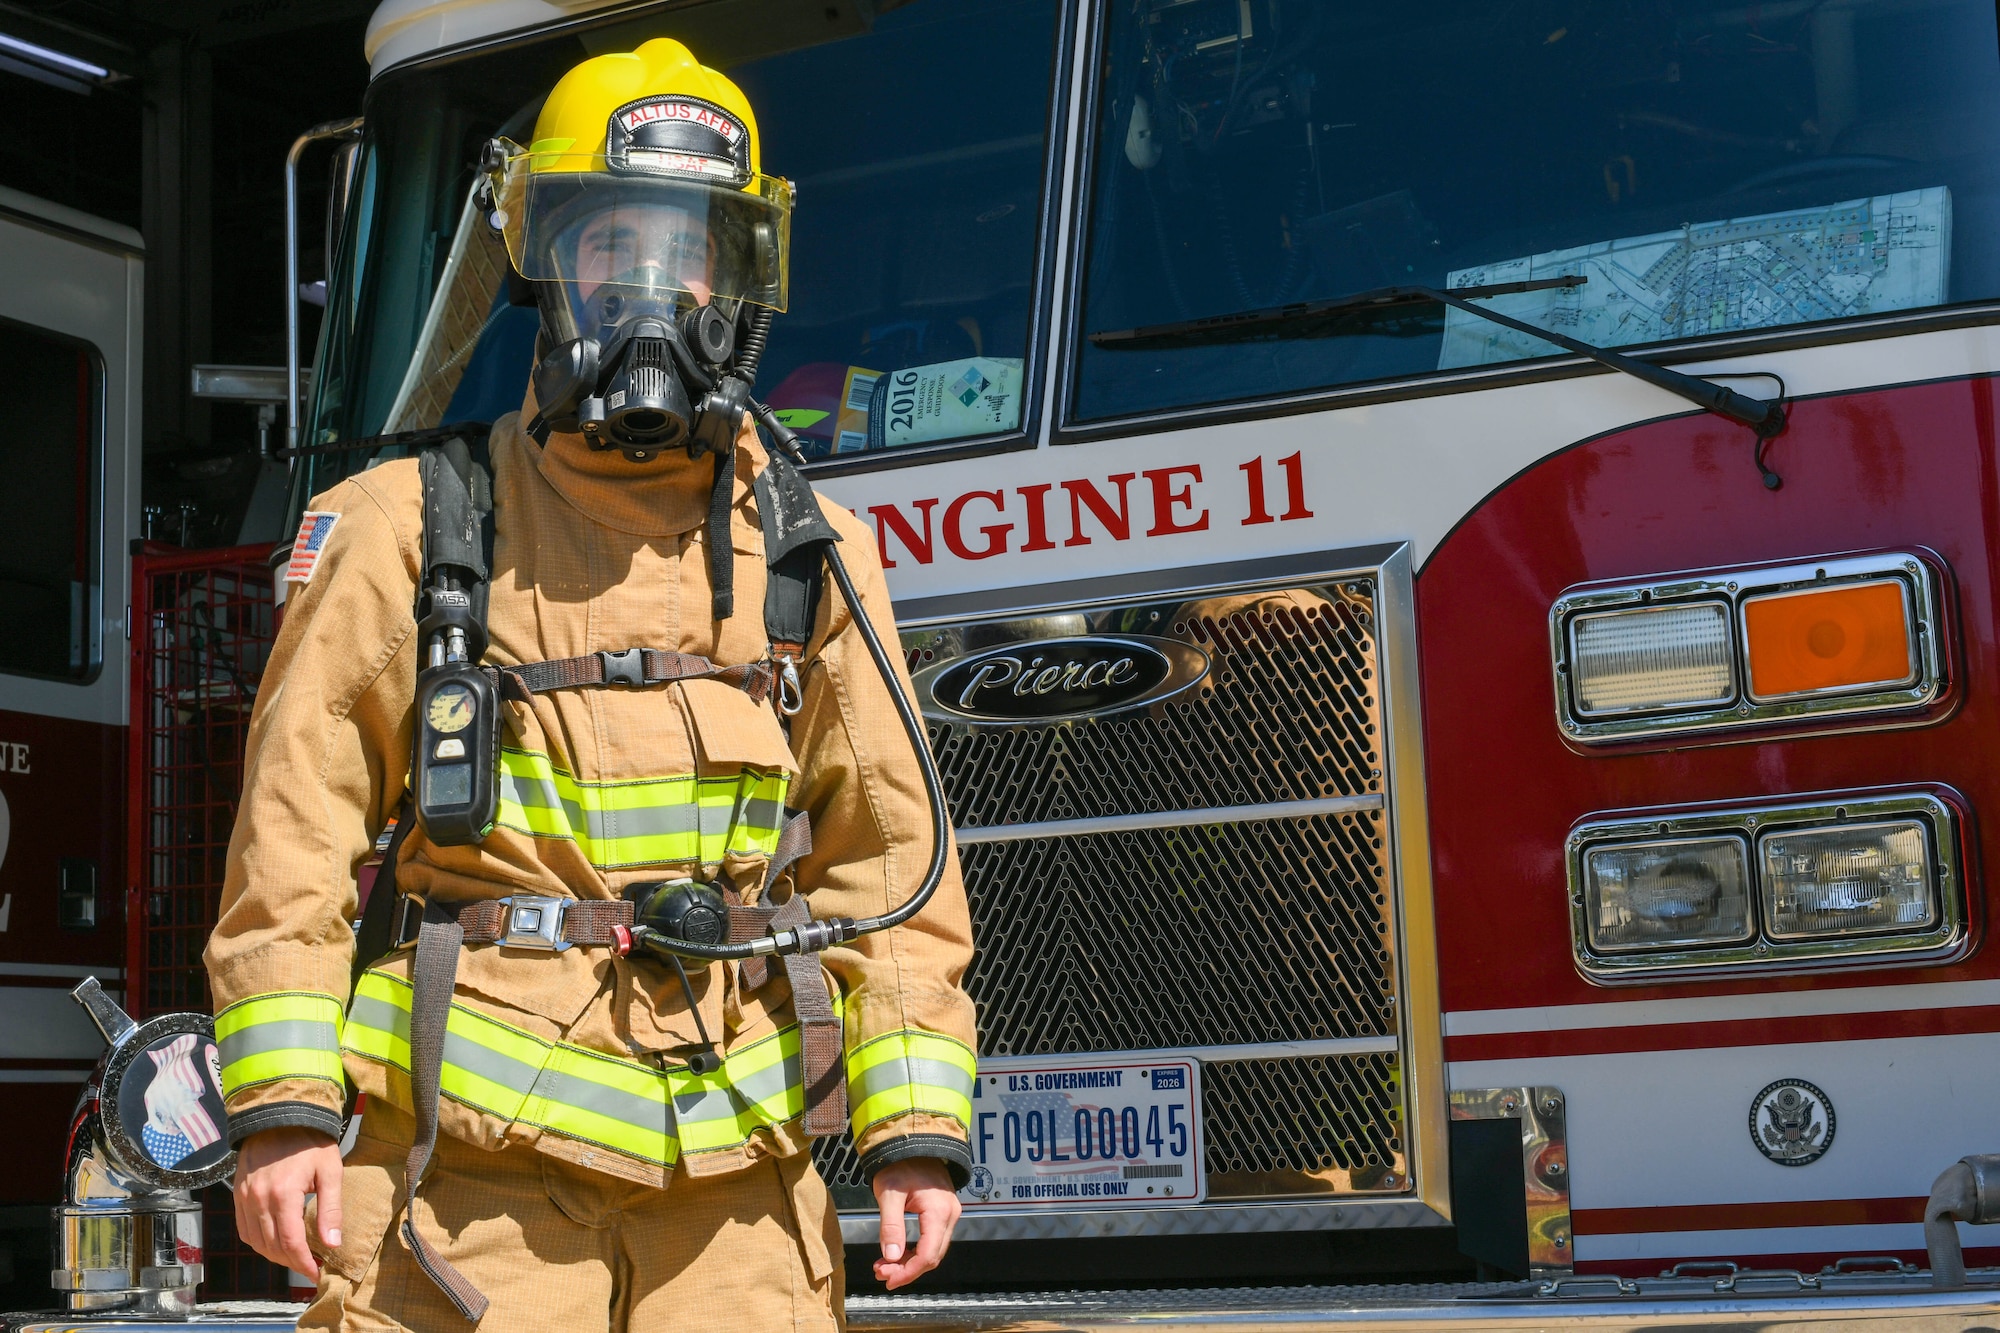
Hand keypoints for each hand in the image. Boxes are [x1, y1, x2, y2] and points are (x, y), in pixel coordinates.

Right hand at [233, 1127, 343, 1279]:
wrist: (280, 1116)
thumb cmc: (310, 1142)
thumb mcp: (330, 1171)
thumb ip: (331, 1209)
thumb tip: (333, 1244)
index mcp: (283, 1194)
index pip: (290, 1243)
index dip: (303, 1263)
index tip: (316, 1273)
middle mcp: (258, 1199)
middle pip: (271, 1246)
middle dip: (292, 1262)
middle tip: (310, 1266)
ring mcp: (244, 1198)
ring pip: (255, 1241)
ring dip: (274, 1255)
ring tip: (295, 1257)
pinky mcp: (238, 1195)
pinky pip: (244, 1229)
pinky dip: (258, 1242)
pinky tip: (274, 1242)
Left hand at [871, 1157, 959, 1289]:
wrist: (914, 1141)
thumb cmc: (901, 1162)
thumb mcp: (889, 1192)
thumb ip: (891, 1226)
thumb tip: (891, 1257)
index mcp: (939, 1211)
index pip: (927, 1254)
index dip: (908, 1272)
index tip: (888, 1279)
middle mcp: (950, 1215)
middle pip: (932, 1256)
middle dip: (907, 1270)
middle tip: (882, 1273)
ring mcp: (949, 1213)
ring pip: (933, 1250)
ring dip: (910, 1262)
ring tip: (885, 1265)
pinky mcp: (944, 1212)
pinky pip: (932, 1239)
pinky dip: (915, 1250)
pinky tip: (897, 1253)